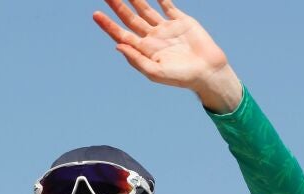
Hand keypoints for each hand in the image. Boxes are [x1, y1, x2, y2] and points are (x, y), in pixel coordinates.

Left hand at [93, 0, 242, 112]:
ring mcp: (166, 28)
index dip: (108, 25)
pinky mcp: (181, 21)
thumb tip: (117, 46)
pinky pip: (166, 5)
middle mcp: (153, 38)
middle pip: (130, 18)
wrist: (208, 72)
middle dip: (117, 6)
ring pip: (145, 9)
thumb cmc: (182, 77)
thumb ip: (136, 60)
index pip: (122, 35)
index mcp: (145, 50)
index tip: (96, 14)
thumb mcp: (156, 72)